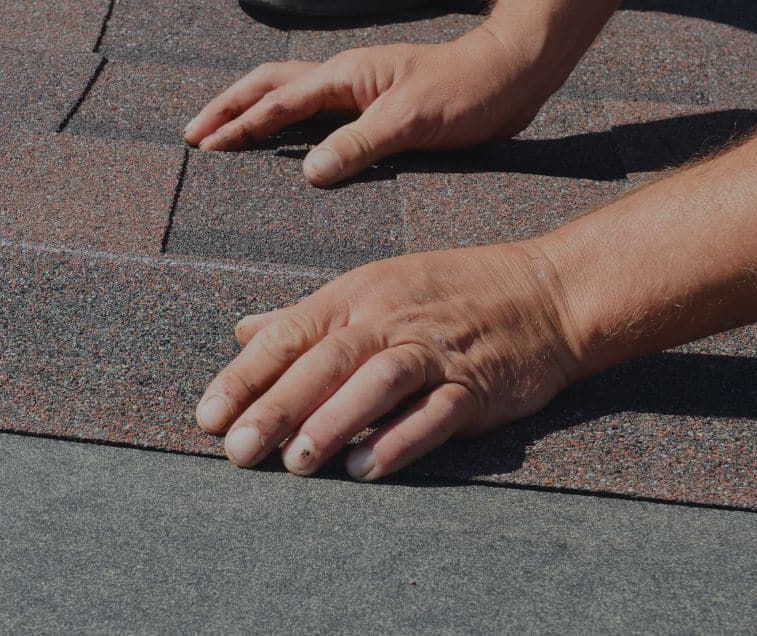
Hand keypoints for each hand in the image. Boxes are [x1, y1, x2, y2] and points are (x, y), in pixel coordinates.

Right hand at [182, 27, 564, 185]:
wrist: (512, 75)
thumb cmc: (467, 90)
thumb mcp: (412, 121)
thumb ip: (358, 144)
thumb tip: (307, 171)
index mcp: (345, 76)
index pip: (277, 102)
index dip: (239, 125)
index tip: (205, 145)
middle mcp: (344, 79)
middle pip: (269, 87)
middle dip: (229, 109)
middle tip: (194, 134)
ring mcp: (357, 91)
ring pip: (288, 96)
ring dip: (252, 111)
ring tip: (221, 133)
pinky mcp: (373, 107)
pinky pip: (314, 113)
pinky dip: (285, 124)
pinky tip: (280, 144)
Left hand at [194, 241, 586, 479]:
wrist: (548, 293)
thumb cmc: (449, 293)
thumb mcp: (372, 287)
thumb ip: (306, 316)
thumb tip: (243, 329)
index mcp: (356, 295)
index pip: (287, 334)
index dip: (244, 376)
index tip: (208, 416)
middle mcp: (389, 320)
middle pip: (324, 362)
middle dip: (277, 407)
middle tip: (238, 450)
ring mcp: (434, 352)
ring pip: (376, 384)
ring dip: (333, 423)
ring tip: (295, 464)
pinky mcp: (474, 385)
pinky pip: (433, 413)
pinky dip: (398, 440)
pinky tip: (365, 469)